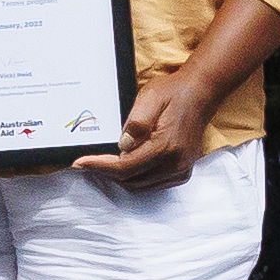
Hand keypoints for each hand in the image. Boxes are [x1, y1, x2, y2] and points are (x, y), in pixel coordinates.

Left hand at [69, 59, 227, 191]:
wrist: (200, 94)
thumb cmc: (174, 93)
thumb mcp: (150, 97)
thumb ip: (136, 123)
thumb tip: (122, 145)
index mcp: (167, 146)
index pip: (125, 166)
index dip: (99, 166)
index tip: (79, 163)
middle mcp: (175, 164)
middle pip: (131, 180)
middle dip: (107, 172)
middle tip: (90, 160)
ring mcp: (180, 170)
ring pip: (140, 186)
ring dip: (121, 177)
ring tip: (106, 161)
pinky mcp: (182, 172)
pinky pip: (152, 184)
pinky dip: (136, 178)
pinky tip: (127, 163)